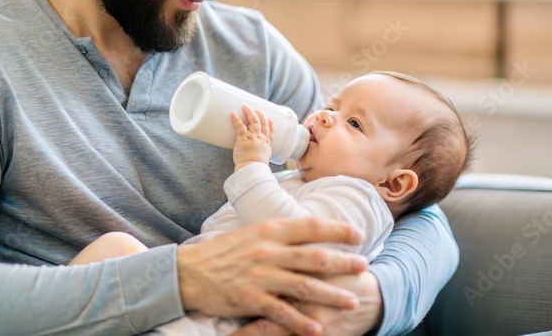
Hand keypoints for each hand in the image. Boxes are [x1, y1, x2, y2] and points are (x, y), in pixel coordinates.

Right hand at [177, 217, 368, 335]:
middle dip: (343, 262)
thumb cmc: (220, 252)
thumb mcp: (250, 234)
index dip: (336, 230)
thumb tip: (307, 232)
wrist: (187, 271)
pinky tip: (317, 328)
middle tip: (364, 267)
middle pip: (314, 256)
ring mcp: (260, 275)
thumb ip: (278, 235)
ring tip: (351, 301)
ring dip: (331, 294)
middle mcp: (268, 251)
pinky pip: (281, 312)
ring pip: (304, 285)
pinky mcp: (250, 298)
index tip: (358, 234)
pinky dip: (301, 321)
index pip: (310, 226)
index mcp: (269, 231)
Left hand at [231, 105, 273, 168]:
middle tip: (256, 109)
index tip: (269, 118)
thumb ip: (259, 154)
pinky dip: (236, 119)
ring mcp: (252, 137)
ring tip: (246, 107)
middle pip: (262, 123)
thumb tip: (254, 155)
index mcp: (266, 144)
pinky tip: (233, 114)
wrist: (252, 168)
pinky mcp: (243, 138)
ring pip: (253, 121)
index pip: (270, 132)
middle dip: (260, 115)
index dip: (270, 124)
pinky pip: (240, 126)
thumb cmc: (255, 166)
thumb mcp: (263, 159)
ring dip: (250, 113)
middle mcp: (261, 138)